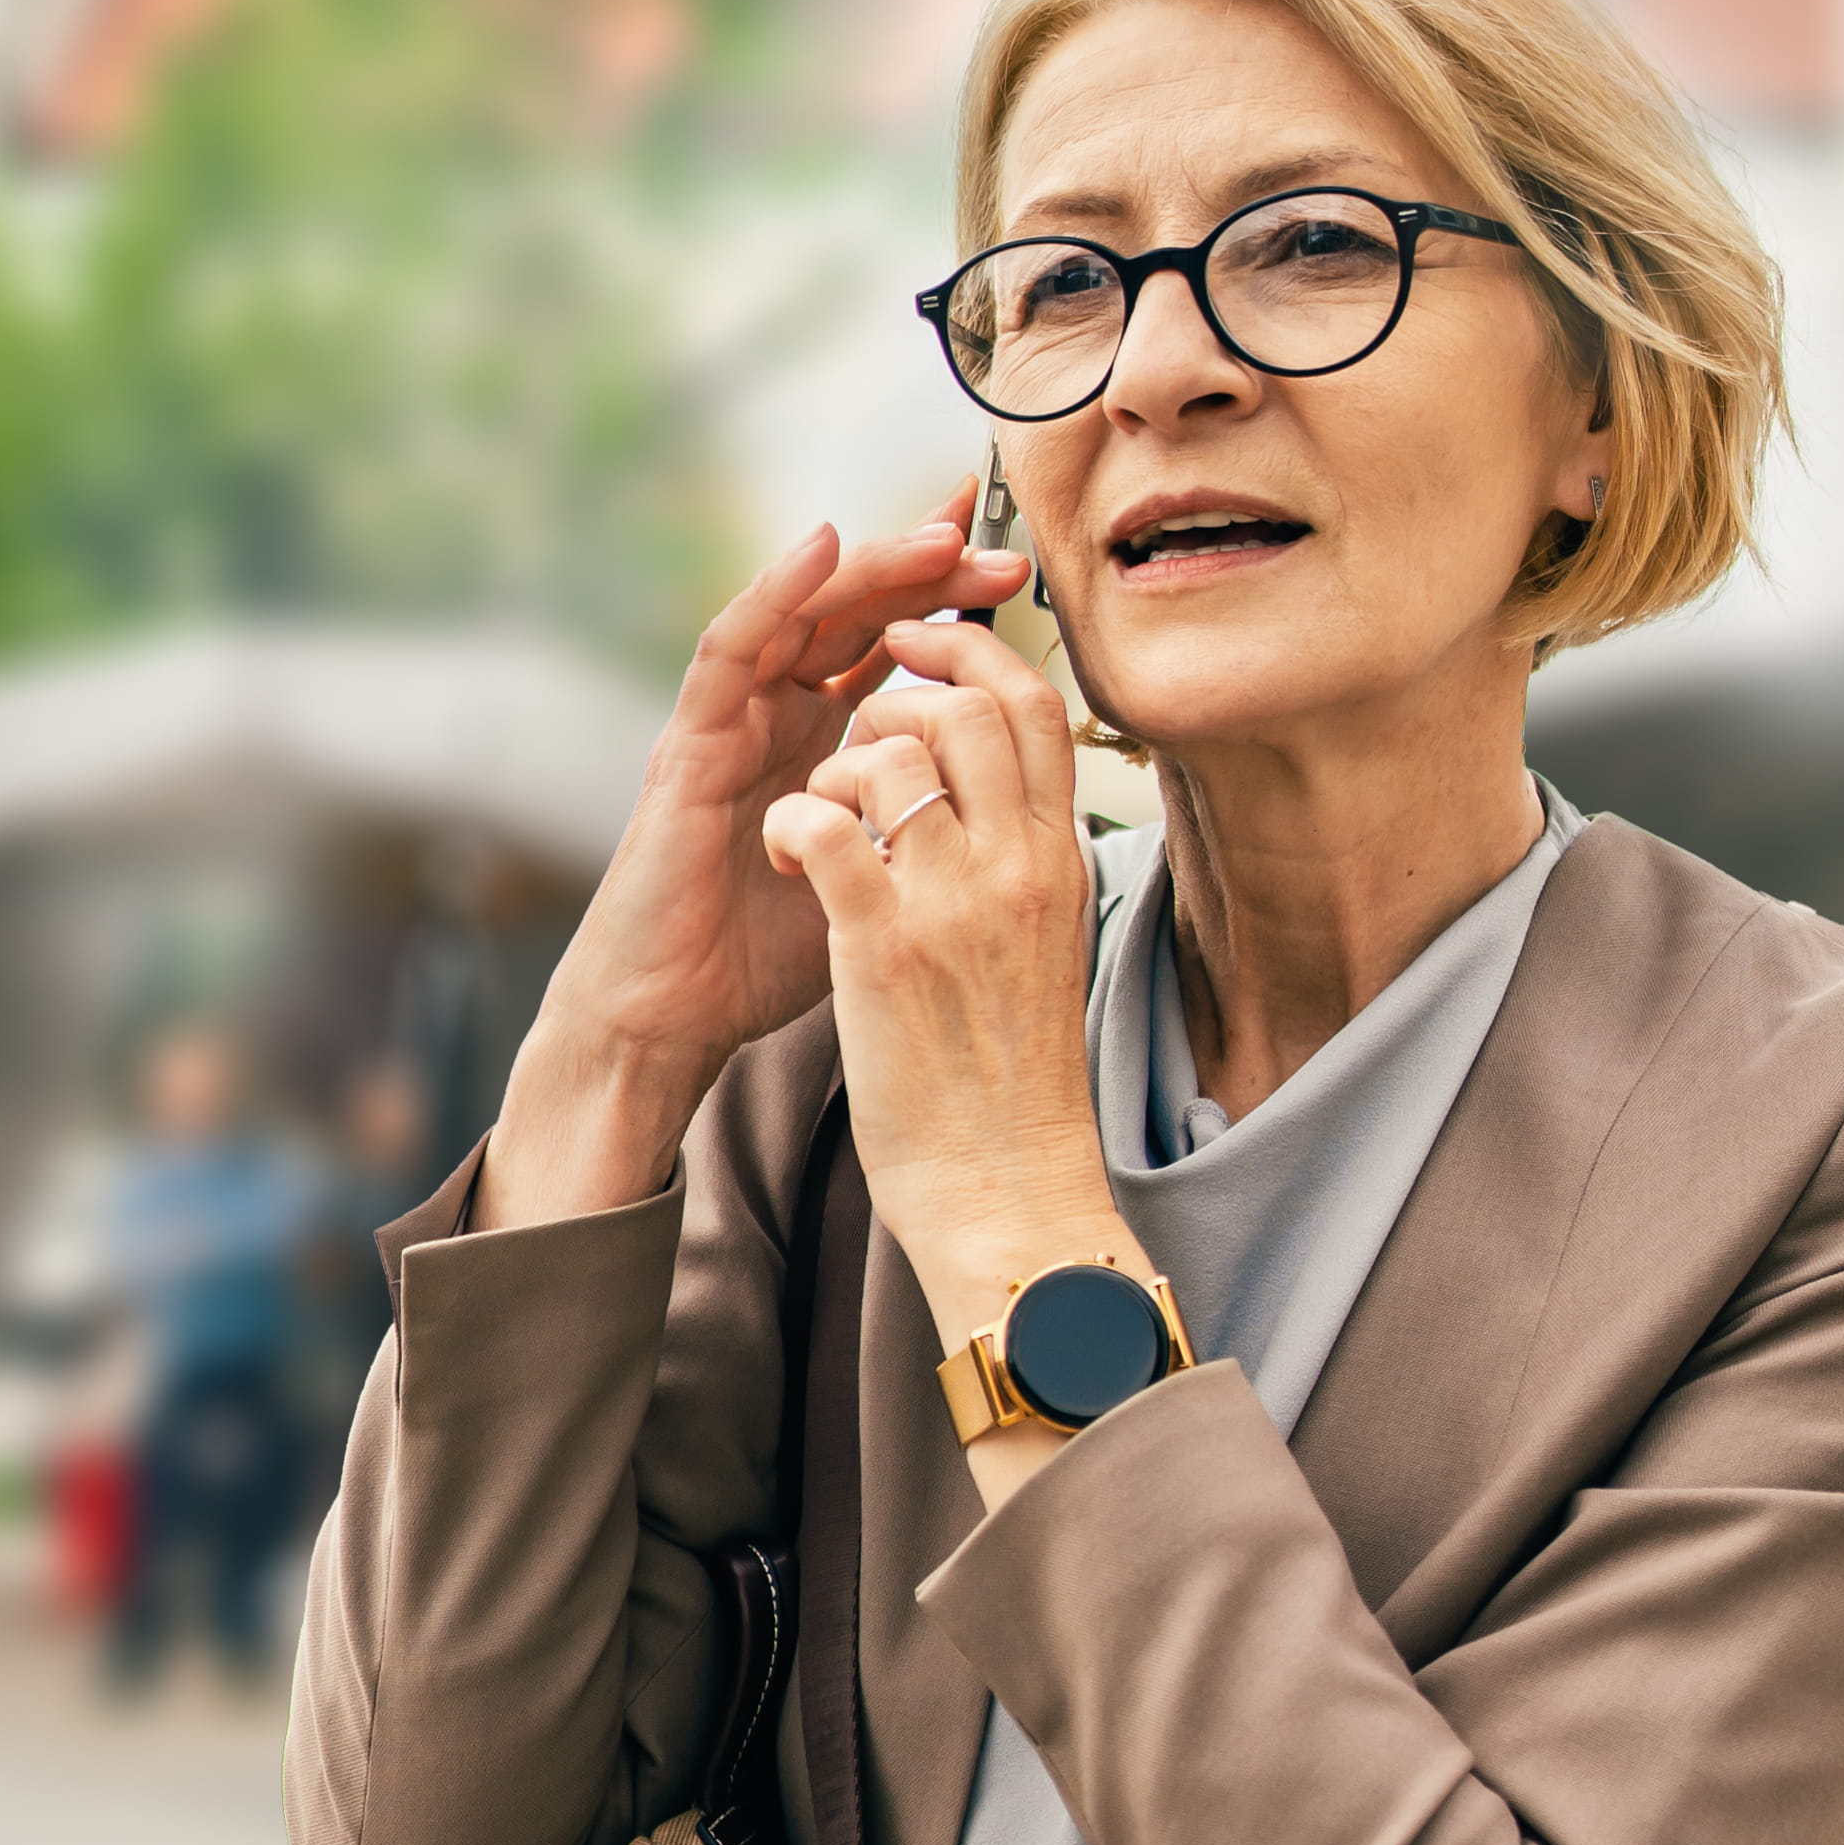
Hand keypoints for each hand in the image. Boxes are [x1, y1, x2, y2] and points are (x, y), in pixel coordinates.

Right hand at [476, 501, 1023, 1226]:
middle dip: (926, 577)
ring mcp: (729, 722)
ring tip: (940, 535)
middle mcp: (773, 717)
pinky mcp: (689, 741)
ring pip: (802, 615)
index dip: (947, 605)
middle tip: (999, 552)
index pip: (888, 649)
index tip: (1016, 576)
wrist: (676, 1020)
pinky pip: (730, 648)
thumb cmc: (765, 961)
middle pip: (853, 617)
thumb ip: (919, 821)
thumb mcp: (875, 876)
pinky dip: (776, 592)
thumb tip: (1011, 794)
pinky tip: (824, 547)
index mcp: (820, 743)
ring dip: (872, 569)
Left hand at [769, 603, 1139, 1369]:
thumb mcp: (1046, 950)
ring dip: (833, 763)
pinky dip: (792, 820)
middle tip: (849, 721)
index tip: (921, 655)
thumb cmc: (1015, 1084)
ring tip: (814, 815)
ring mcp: (953, 904)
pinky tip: (786, 854)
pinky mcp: (884, 949)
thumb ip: (1025, 868)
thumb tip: (1002, 804)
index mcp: (1057, 864)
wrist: (1007, 1188)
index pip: (1033, 709)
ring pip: (890, 752)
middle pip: (966, 705)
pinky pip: (826, 825)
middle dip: (894, 688)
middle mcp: (1017, 868)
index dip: (971, 656)